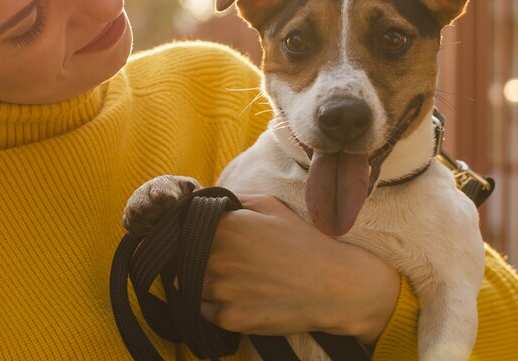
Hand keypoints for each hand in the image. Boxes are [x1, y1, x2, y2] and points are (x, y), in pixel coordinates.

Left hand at [200, 194, 399, 343]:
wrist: (332, 286)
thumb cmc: (301, 241)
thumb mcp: (270, 205)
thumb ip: (233, 198)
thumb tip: (203, 199)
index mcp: (225, 226)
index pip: (188, 227)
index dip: (194, 231)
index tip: (205, 236)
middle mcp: (217, 258)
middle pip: (185, 256)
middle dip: (195, 256)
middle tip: (220, 258)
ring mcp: (221, 291)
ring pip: (189, 284)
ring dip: (201, 281)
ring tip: (230, 278)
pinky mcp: (229, 319)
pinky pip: (203, 311)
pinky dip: (212, 305)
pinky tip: (237, 296)